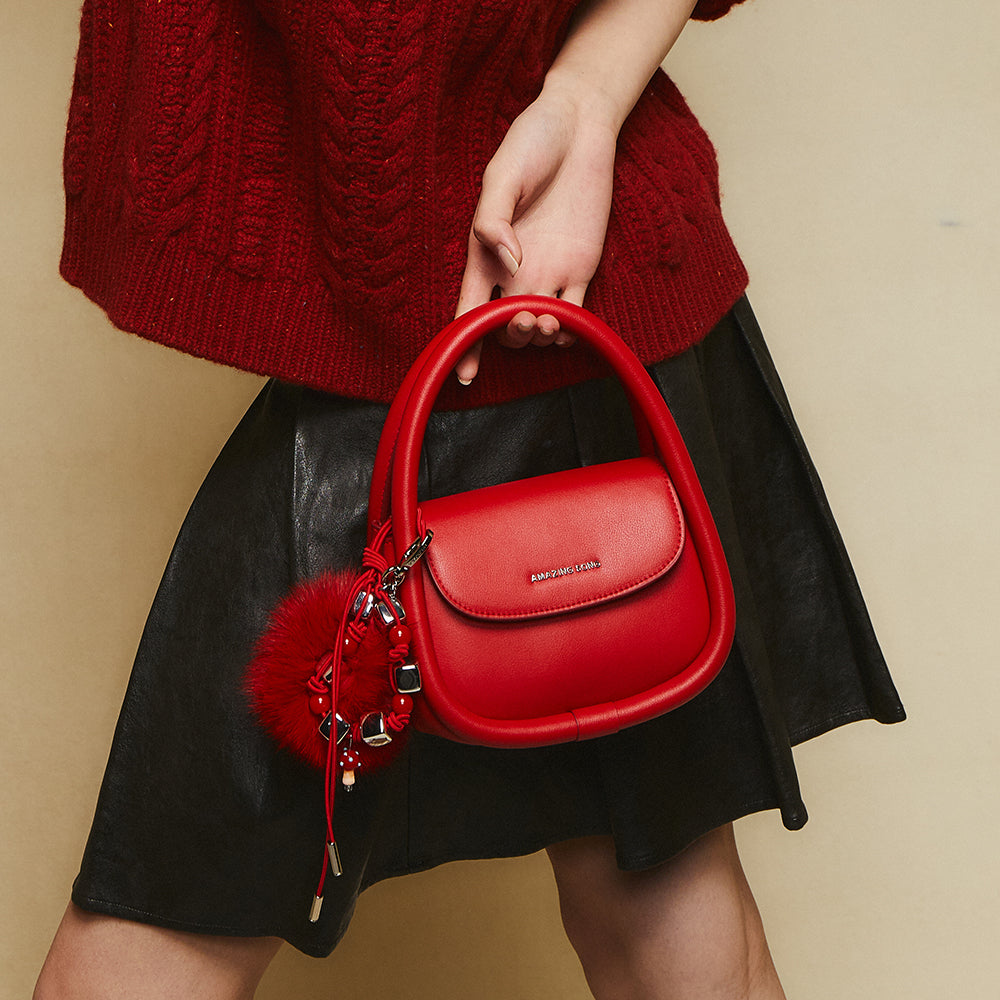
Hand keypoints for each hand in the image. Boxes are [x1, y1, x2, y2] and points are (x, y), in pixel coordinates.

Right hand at [453, 85, 617, 383]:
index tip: (466, 374)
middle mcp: (514, 272)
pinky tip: (567, 327)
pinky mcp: (581, 268)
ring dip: (540, 336)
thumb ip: (494, 220)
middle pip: (504, 326)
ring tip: (547, 323)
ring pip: (539, 326)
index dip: (465, 345)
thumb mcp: (501, 175)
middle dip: (511, 335)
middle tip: (526, 320)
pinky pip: (575, 312)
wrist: (580, 125)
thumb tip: (507, 265)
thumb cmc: (532, 142)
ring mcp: (549, 272)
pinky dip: (571, 329)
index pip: (469, 310)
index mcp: (485, 255)